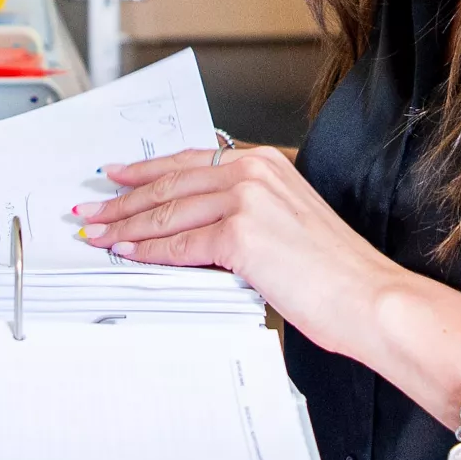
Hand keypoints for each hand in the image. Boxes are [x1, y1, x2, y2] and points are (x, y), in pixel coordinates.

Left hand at [75, 144, 407, 357]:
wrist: (368, 297)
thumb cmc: (335, 272)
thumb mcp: (286, 223)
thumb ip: (244, 211)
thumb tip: (194, 225)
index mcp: (267, 163)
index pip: (190, 162)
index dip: (146, 172)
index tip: (117, 178)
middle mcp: (255, 172)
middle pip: (171, 183)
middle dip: (123, 198)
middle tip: (92, 209)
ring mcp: (246, 200)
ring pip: (167, 211)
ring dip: (126, 225)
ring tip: (99, 234)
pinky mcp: (240, 233)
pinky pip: (179, 243)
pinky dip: (147, 251)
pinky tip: (128, 254)